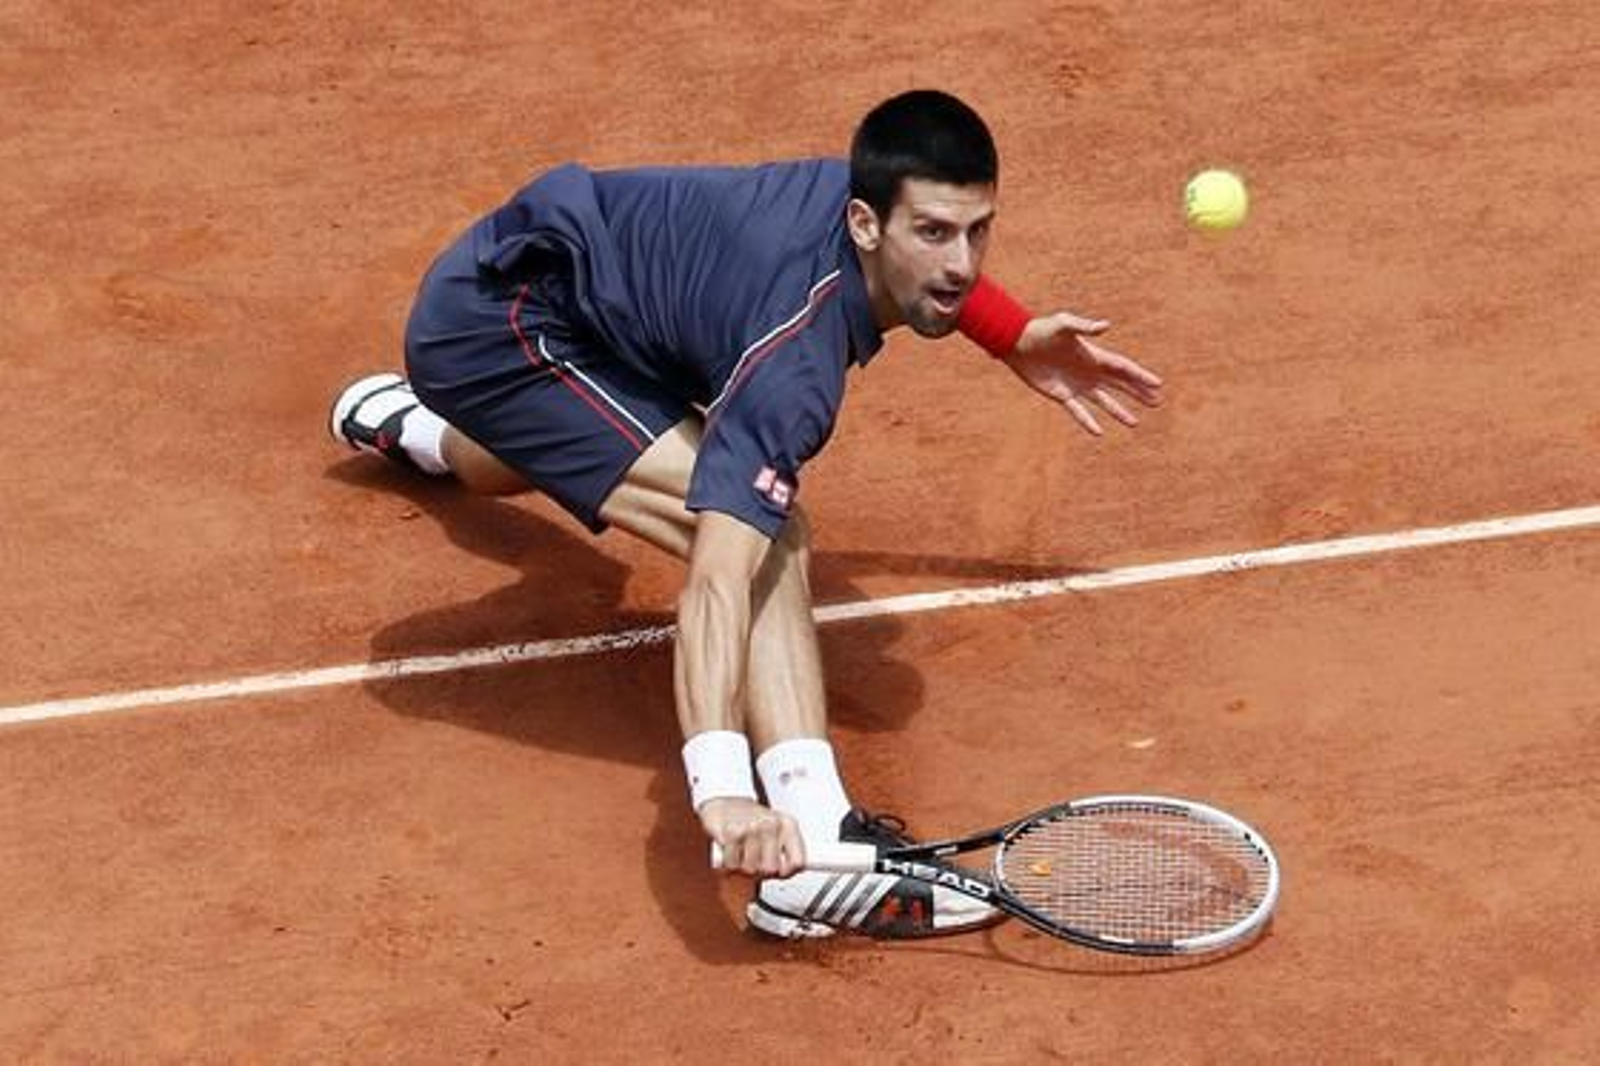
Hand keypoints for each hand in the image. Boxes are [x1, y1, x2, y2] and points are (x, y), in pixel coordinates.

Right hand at [700, 797, 805, 878]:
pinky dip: (729, 861)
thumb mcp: (777, 833)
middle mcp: (771, 824)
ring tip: (742, 850)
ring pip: (750, 868)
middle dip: (760, 869)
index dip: (787, 872)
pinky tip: (731, 848)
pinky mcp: (732, 831)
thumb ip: (789, 854)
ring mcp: (752, 827)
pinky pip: (732, 863)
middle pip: (771, 869)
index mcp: (787, 825)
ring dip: (743, 864)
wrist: (724, 808)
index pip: (797, 861)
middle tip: (754, 857)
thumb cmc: (752, 824)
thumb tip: (790, 872)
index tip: (780, 870)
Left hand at [1008, 311, 1163, 436]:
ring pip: (1104, 402)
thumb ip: (1084, 326)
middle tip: (1157, 403)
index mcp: (1095, 355)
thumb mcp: (1063, 324)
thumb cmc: (1041, 330)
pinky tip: (1098, 433)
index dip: (1140, 376)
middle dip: (1138, 393)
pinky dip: (1088, 422)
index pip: (1123, 368)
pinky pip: (1078, 412)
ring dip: (1119, 412)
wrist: (1019, 344)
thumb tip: (1106, 326)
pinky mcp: (1062, 395)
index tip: (1158, 384)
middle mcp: (1090, 372)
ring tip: (1135, 423)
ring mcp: (1077, 385)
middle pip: (1120, 385)